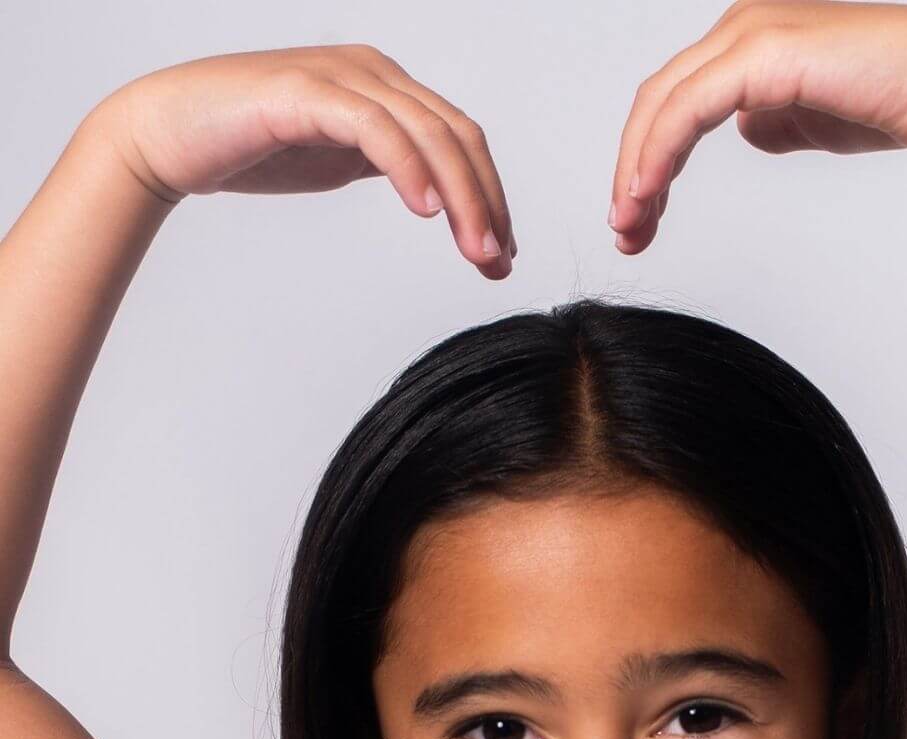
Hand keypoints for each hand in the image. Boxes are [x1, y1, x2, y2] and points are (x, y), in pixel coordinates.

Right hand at [91, 44, 514, 277]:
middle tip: (498, 263)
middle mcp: (372, 72)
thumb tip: (435, 196)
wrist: (169, 134)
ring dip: (460, 196)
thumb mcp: (339, 159)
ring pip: (426, 133)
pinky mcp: (306, 92)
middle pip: (456, 136)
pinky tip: (425, 210)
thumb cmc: (250, 147)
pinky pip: (374, 128)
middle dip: (486, 203)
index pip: (460, 140)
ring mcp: (340, 76)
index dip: (489, 197)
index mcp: (386, 88)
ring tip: (476, 250)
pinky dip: (407, 167)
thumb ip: (387, 164)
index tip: (503, 257)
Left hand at [609, 0, 906, 253]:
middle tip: (624, 234)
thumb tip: (745, 129)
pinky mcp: (763, 53)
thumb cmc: (889, 99)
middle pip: (656, 103)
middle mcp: (740, 28)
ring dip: (637, 171)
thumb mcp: (808, 118)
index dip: (646, 162)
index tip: (638, 221)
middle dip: (630, 174)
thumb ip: (769, 119)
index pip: (674, 103)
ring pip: (663, 105)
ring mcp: (749, 34)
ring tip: (630, 227)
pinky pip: (689, 108)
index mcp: (747, 42)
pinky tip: (646, 191)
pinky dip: (660, 152)